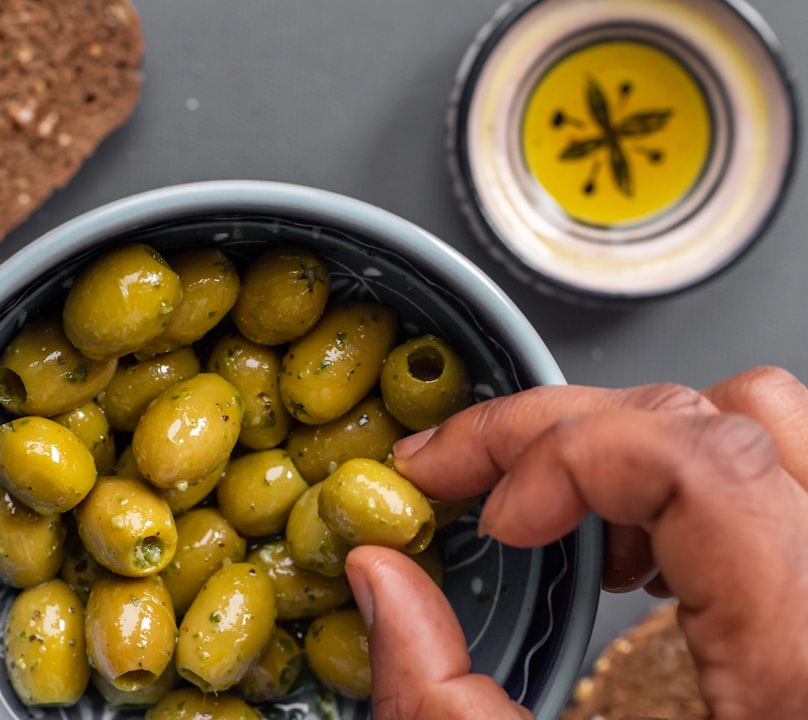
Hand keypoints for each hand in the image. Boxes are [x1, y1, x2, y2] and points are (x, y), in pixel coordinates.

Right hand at [345, 366, 807, 719]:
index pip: (697, 460)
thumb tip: (383, 580)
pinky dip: (685, 482)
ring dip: (637, 448)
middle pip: (722, 418)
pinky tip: (633, 559)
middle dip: (566, 433)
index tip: (494, 519)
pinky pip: (779, 476)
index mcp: (806, 663)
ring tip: (562, 522)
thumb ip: (447, 708)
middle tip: (476, 481)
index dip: (565, 456)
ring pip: (767, 426)